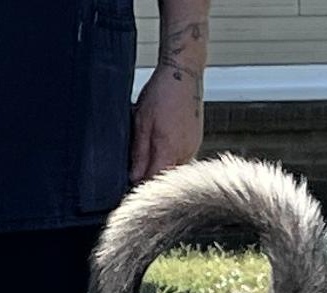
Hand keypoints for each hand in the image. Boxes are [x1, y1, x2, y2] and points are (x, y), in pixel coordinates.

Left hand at [129, 63, 204, 183]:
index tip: (130, 184)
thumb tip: (134, 178)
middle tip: (136, 170)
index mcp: (169, 151)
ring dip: (161, 167)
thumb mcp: (141, 124)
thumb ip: (139, 154)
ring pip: (174, 169)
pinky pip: (181, 158)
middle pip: (165, 178)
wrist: (183, 72)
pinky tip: (161, 147)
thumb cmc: (162, 93)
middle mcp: (185, 152)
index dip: (140, 185)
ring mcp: (193, 146)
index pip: (153, 182)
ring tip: (149, 154)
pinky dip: (170, 158)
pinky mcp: (196, 140)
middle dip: (150, 177)